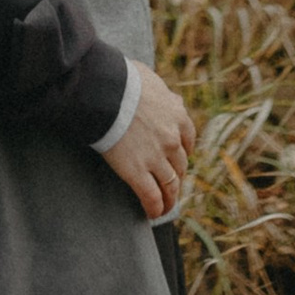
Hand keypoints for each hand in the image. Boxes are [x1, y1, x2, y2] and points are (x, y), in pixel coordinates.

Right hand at [99, 68, 195, 220]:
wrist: (106, 92)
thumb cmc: (123, 80)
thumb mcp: (151, 80)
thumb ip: (164, 93)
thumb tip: (172, 98)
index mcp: (177, 116)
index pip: (188, 139)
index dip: (184, 151)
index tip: (179, 158)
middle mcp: (172, 140)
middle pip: (180, 164)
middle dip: (177, 176)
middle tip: (171, 184)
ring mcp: (156, 158)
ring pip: (170, 184)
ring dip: (170, 198)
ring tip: (165, 207)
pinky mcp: (137, 172)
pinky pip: (151, 196)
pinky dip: (155, 208)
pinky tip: (153, 214)